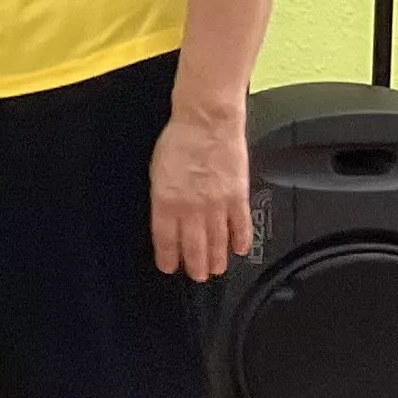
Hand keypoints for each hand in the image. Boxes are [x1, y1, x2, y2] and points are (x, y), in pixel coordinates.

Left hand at [150, 105, 253, 281]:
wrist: (207, 121)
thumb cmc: (179, 139)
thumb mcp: (157, 172)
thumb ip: (162, 198)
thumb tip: (165, 217)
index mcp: (166, 201)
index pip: (166, 239)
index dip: (168, 257)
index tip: (170, 267)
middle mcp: (192, 207)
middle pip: (194, 245)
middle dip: (195, 265)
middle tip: (197, 276)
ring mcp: (217, 203)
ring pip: (217, 240)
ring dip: (216, 258)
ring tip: (216, 270)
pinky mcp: (238, 195)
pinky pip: (241, 224)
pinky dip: (241, 239)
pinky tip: (240, 250)